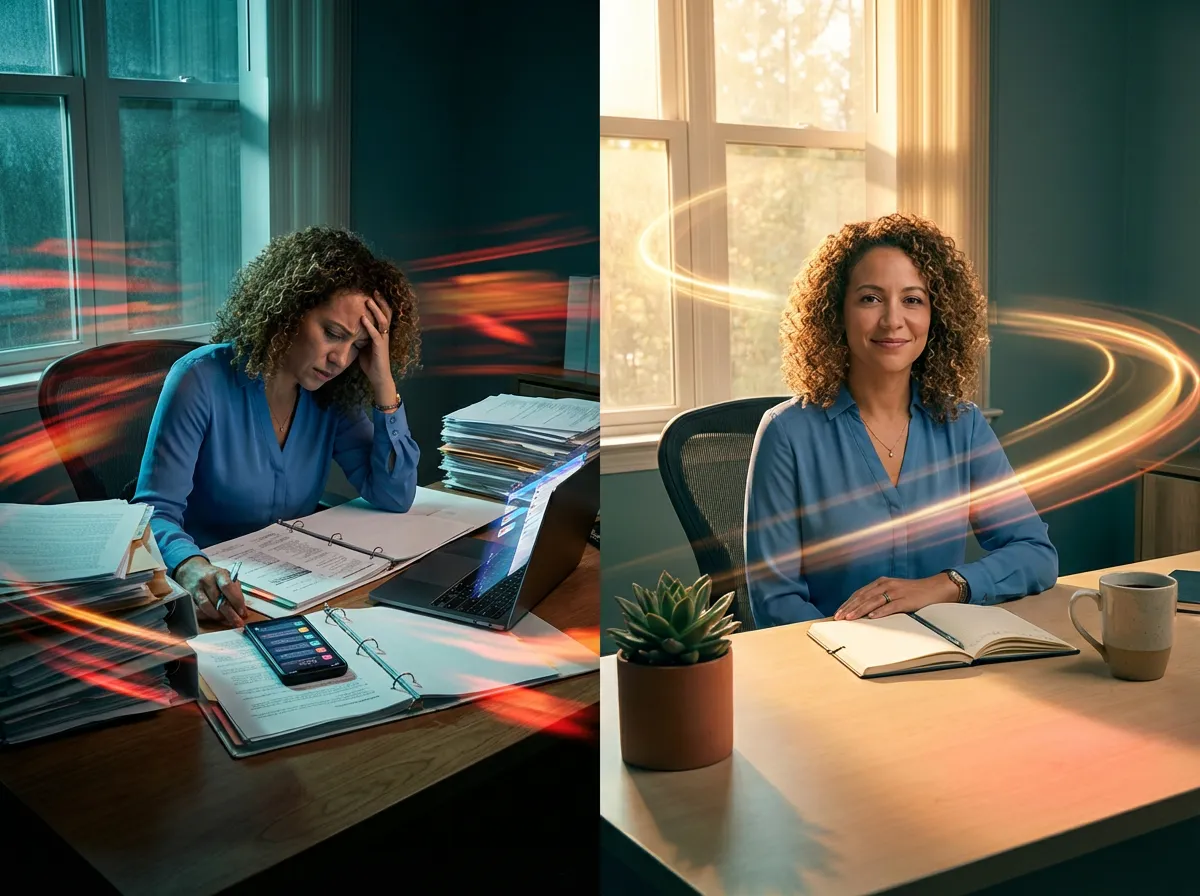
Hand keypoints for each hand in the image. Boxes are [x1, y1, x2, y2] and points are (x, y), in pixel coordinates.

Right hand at [175, 556, 246, 627]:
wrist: (192, 569)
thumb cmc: (214, 576)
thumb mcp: (227, 577)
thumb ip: (235, 591)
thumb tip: (242, 610)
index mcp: (219, 573)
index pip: (228, 586)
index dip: (236, 601)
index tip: (242, 612)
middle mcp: (206, 580)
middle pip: (218, 600)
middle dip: (230, 614)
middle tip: (237, 623)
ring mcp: (196, 589)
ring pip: (206, 606)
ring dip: (218, 616)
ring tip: (225, 620)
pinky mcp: (188, 597)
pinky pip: (196, 610)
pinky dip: (206, 616)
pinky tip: (212, 617)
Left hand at [358, 292, 395, 401]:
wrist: (378, 378)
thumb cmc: (371, 363)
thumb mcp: (364, 346)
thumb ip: (361, 336)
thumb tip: (350, 328)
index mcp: (382, 333)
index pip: (383, 315)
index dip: (380, 304)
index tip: (373, 294)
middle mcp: (385, 335)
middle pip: (386, 314)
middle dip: (380, 302)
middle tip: (374, 291)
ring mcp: (384, 341)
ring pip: (382, 321)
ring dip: (375, 310)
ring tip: (368, 301)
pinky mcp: (380, 348)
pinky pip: (376, 334)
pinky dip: (369, 326)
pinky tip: (363, 318)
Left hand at [834, 573, 959, 620]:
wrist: (935, 588)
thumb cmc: (913, 593)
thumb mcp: (893, 592)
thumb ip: (879, 599)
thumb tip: (863, 612)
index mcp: (881, 583)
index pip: (859, 593)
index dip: (847, 603)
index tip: (837, 613)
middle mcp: (886, 585)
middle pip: (863, 597)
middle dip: (849, 608)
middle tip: (838, 618)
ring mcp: (896, 591)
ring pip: (873, 601)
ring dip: (860, 610)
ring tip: (850, 618)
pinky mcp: (906, 599)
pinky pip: (891, 606)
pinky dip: (880, 612)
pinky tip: (871, 617)